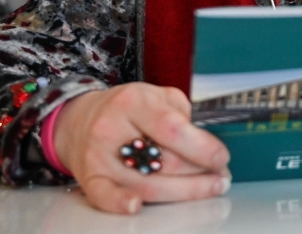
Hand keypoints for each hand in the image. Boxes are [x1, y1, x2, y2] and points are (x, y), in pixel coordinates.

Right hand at [54, 82, 230, 213]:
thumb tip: (206, 145)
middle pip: (164, 161)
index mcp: (133, 102)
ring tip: (208, 188)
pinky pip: (104, 196)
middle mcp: (111, 128)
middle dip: (199, 172)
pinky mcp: (89, 178)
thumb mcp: (158, 95)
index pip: (173, 129)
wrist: (80, 119)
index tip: (221, 158)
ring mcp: (98, 156)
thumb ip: (183, 114)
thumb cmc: (128, 109)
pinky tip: (137, 206)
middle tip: (221, 174)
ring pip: (146, 183)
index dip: (202, 148)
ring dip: (183, 191)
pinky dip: (120, 204)